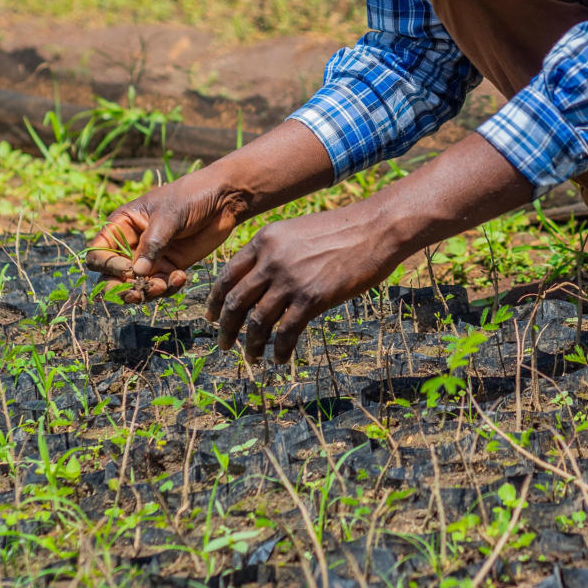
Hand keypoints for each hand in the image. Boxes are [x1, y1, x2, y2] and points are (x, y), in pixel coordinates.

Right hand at [87, 170, 247, 300]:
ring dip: (148, 292)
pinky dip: (168, 288)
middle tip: (140, 293)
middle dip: (123, 289)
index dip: (108, 267)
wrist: (224, 199)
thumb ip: (152, 245)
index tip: (128, 269)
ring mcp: (151, 258)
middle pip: (113, 277)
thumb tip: (136, 273)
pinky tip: (181, 277)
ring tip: (165, 284)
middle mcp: (132, 244)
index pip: (98, 254)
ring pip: (137, 286)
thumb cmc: (191, 197)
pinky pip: (160, 287)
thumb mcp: (168, 216)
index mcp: (122, 225)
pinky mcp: (170, 266)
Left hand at [207, 200, 404, 362]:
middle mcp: (271, 260)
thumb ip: (275, 252)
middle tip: (224, 345)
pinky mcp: (313, 298)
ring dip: (251, 344)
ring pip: (257, 321)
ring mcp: (291, 280)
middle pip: (235, 302)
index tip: (211, 317)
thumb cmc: (342, 230)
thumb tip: (260, 280)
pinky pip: (286, 332)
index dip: (215, 300)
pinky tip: (282, 359)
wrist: (376, 228)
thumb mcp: (297, 231)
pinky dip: (281, 350)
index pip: (227, 276)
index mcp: (265, 240)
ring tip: (252, 358)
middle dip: (226, 328)